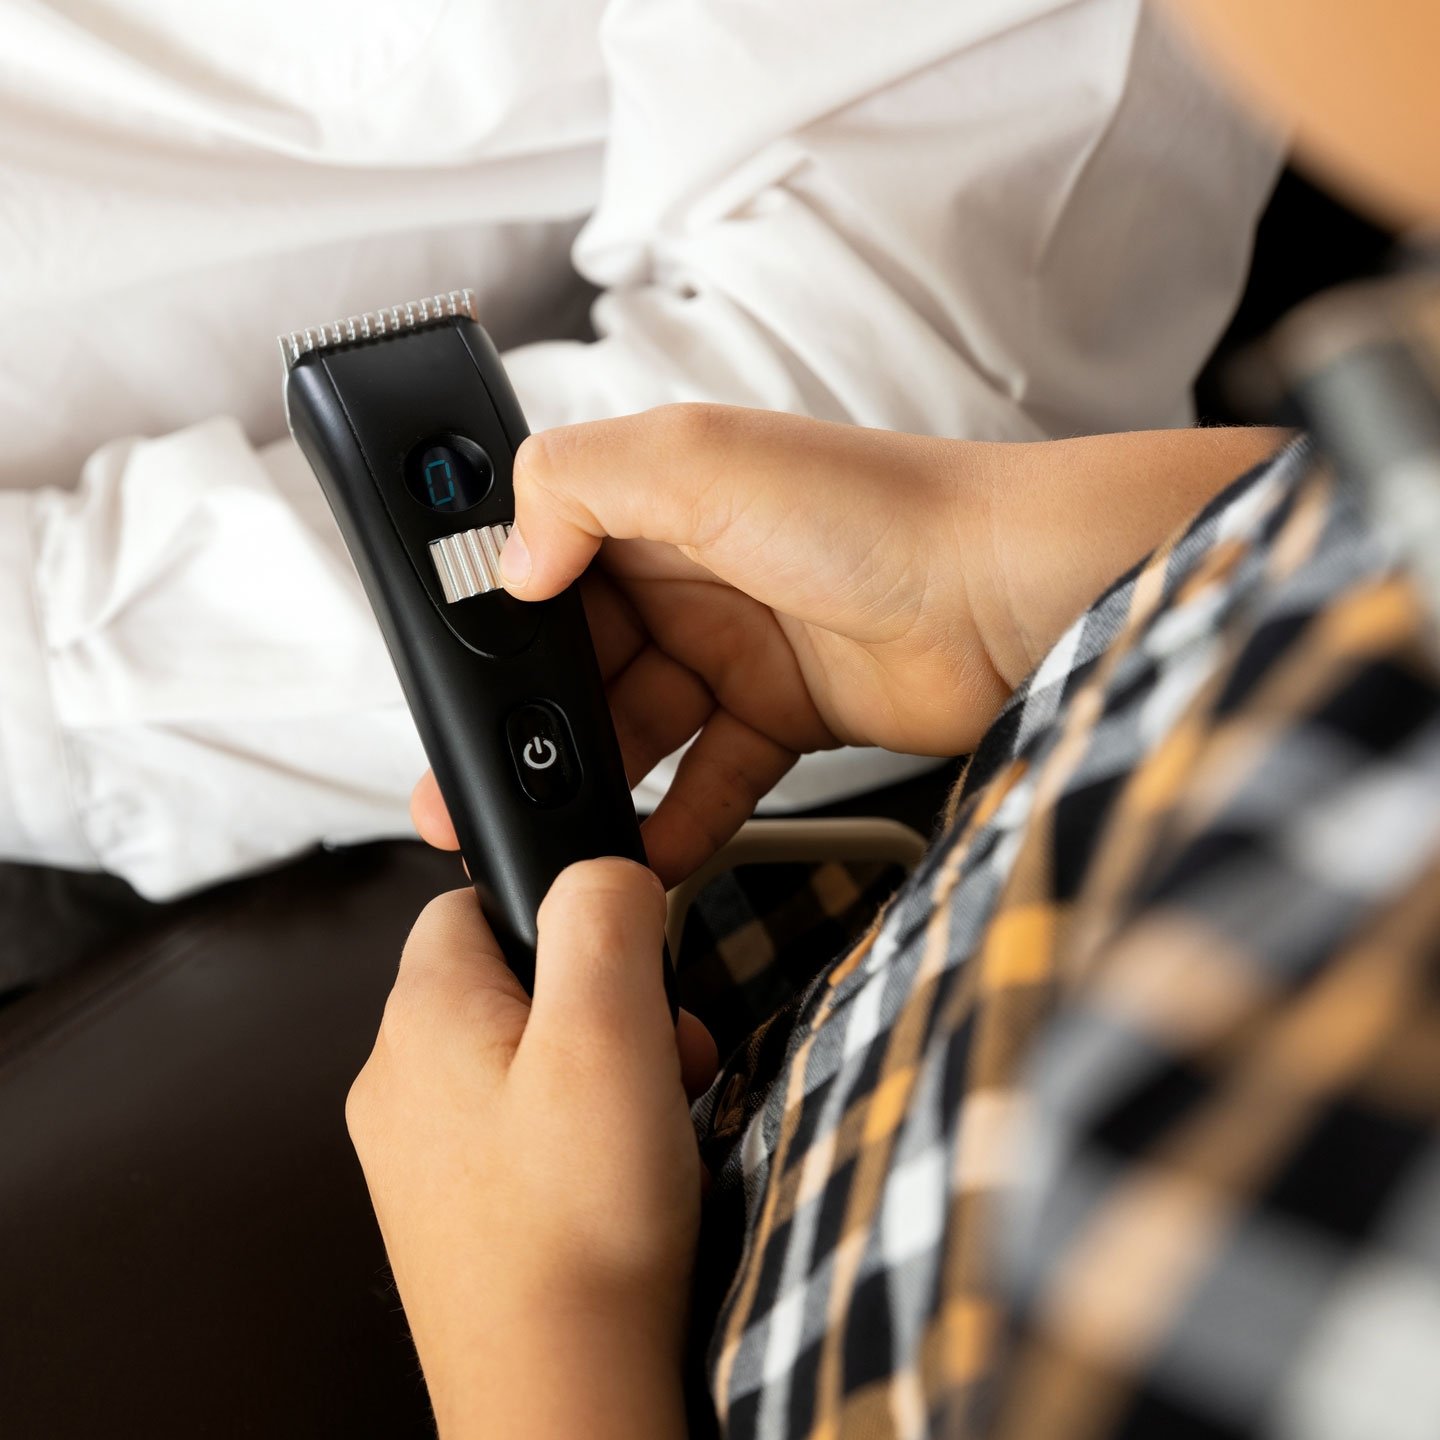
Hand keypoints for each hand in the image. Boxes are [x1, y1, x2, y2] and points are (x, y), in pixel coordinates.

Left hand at [346, 859, 717, 1439]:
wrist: (562, 1404)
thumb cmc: (577, 1236)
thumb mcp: (609, 1032)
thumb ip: (600, 917)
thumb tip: (599, 865)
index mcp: (420, 1019)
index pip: (472, 897)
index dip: (561, 910)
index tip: (620, 958)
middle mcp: (401, 1084)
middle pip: (515, 981)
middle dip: (606, 1004)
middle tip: (656, 1057)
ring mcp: (423, 1156)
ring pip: (529, 1057)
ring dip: (606, 1072)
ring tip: (649, 1126)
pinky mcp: (459, 1211)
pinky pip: (526, 1130)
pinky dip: (582, 1137)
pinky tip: (622, 1179)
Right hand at [413, 407, 1284, 883]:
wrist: (1013, 597)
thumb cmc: (877, 512)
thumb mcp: (703, 459)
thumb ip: (579, 484)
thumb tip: (510, 564)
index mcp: (660, 499)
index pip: (544, 559)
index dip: (498, 622)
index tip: (454, 687)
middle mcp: (692, 571)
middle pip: (581, 659)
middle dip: (530, 725)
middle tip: (477, 789)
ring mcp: (740, 648)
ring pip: (637, 728)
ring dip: (594, 782)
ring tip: (552, 836)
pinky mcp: (786, 717)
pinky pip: (708, 780)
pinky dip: (674, 820)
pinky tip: (641, 855)